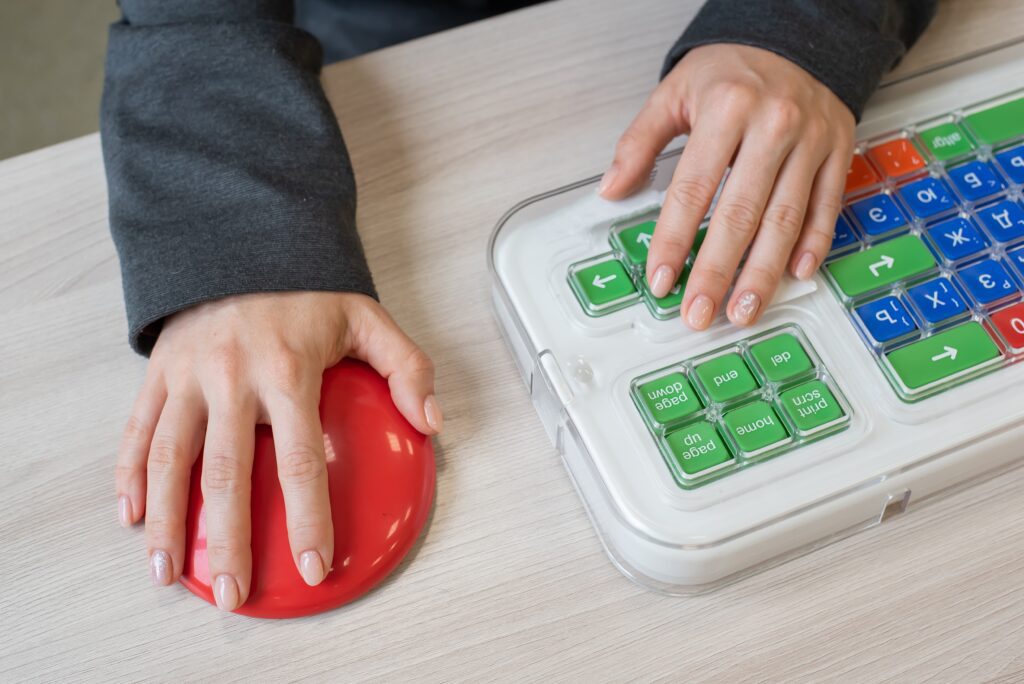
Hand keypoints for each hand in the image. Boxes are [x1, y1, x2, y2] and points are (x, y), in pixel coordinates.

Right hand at [114, 291, 440, 609]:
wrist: (242, 235)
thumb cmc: (308, 288)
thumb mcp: (367, 318)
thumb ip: (406, 367)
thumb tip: (430, 420)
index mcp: (287, 370)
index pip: (299, 460)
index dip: (307, 517)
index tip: (311, 564)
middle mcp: (231, 377)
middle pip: (226, 474)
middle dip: (228, 540)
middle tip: (234, 593)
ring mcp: (188, 375)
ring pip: (170, 460)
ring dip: (166, 520)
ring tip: (165, 571)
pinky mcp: (158, 371)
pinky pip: (138, 429)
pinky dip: (129, 474)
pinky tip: (129, 514)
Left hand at [600, 43, 855, 328]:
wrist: (797, 35)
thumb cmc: (733, 69)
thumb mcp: (675, 91)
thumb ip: (640, 142)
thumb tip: (612, 189)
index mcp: (727, 108)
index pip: (693, 189)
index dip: (675, 239)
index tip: (660, 278)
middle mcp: (774, 124)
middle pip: (741, 213)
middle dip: (717, 271)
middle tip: (699, 312)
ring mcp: (811, 141)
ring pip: (786, 219)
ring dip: (763, 273)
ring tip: (743, 309)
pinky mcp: (838, 152)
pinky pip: (826, 207)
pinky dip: (813, 244)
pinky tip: (795, 274)